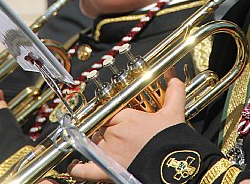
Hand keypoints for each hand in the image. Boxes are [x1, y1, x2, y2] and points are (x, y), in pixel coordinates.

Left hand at [68, 68, 184, 181]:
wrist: (176, 168)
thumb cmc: (173, 142)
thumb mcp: (175, 113)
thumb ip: (174, 92)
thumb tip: (175, 78)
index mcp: (127, 118)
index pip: (111, 112)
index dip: (115, 116)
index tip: (119, 118)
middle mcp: (114, 134)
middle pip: (102, 127)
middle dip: (109, 130)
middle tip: (122, 135)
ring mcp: (109, 153)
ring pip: (94, 143)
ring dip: (97, 144)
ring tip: (103, 146)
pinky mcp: (108, 171)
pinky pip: (86, 170)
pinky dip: (77, 168)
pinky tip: (73, 166)